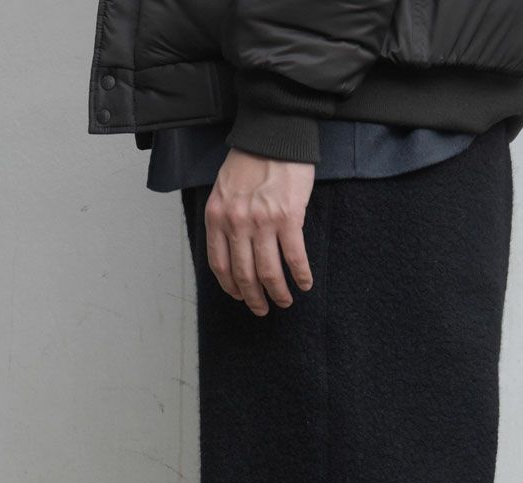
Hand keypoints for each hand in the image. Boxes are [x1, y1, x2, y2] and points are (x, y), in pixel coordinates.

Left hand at [204, 148, 315, 316]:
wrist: (274, 134)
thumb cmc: (250, 161)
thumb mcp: (224, 190)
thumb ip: (225, 219)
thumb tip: (234, 250)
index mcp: (217, 216)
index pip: (220, 264)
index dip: (230, 287)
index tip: (240, 297)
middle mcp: (236, 222)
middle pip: (244, 274)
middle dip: (254, 298)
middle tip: (263, 309)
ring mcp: (262, 222)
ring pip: (268, 272)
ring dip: (278, 292)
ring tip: (285, 301)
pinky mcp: (288, 217)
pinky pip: (295, 257)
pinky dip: (301, 275)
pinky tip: (304, 284)